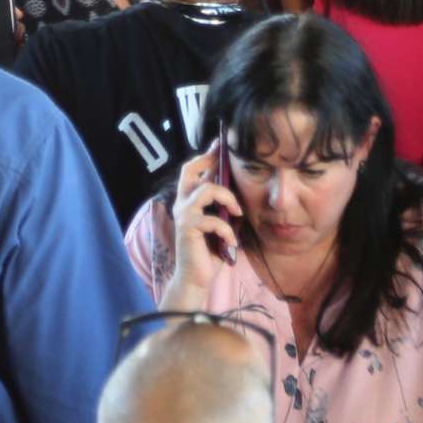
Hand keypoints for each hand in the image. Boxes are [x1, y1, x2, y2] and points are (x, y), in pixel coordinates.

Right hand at [164, 146, 244, 305]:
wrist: (196, 278)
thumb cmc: (209, 251)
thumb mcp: (221, 224)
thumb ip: (224, 207)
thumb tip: (239, 189)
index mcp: (189, 201)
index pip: (192, 170)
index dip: (205, 156)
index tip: (219, 145)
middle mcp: (182, 204)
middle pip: (190, 170)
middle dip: (209, 161)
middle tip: (225, 159)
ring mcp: (184, 215)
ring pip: (207, 190)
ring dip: (228, 198)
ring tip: (238, 213)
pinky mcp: (188, 229)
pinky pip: (214, 220)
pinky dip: (228, 231)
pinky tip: (232, 243)